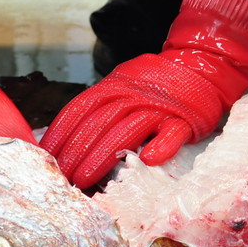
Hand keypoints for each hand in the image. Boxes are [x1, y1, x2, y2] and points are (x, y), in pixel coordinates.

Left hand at [40, 53, 227, 187]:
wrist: (203, 66)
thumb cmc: (158, 84)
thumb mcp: (124, 83)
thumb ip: (101, 104)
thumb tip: (68, 133)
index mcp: (114, 86)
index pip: (80, 109)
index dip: (60, 133)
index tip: (44, 155)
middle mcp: (133, 95)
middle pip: (98, 123)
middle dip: (74, 152)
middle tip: (59, 177)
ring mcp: (159, 108)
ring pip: (127, 131)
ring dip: (102, 156)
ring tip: (83, 179)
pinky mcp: (184, 121)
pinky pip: (172, 134)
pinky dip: (161, 146)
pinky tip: (148, 161)